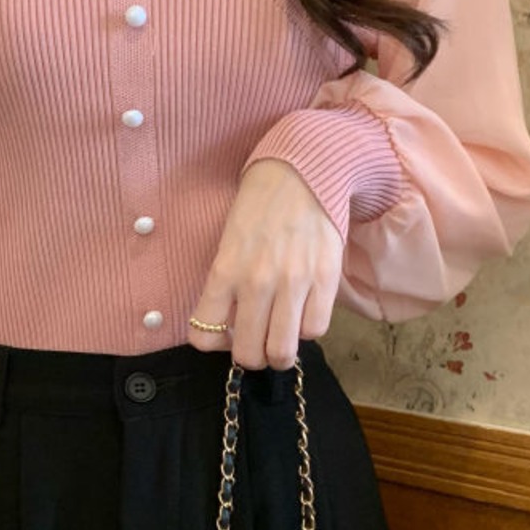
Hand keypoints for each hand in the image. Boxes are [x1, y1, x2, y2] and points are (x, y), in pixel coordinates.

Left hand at [190, 160, 342, 369]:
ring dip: (281, 352)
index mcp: (224, 271)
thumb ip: (227, 284)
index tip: (225, 331)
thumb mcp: (228, 242)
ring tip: (282, 336)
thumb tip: (233, 325)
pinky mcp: (325, 279)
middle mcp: (256, 282)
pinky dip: (309, 329)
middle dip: (252, 357)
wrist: (302, 172)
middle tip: (258, 343)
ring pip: (284, 351)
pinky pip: (316, 329)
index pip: (204, 335)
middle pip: (249, 354)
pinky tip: (304, 313)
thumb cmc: (260, 206)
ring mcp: (293, 282)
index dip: (214, 342)